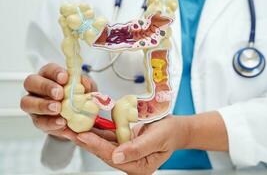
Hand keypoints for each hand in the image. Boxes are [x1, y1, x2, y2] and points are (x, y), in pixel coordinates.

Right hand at [20, 63, 96, 139]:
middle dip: (46, 87)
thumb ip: (86, 85)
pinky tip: (62, 123)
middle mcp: (37, 88)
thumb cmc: (79, 98)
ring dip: (43, 106)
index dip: (55, 72)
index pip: (48, 69)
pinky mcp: (37, 121)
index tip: (65, 78)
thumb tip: (84, 82)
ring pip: (27, 102)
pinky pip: (39, 122)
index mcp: (50, 76)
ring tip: (58, 109)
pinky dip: (51, 123)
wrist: (78, 119)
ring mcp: (34, 104)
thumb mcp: (86, 90)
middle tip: (59, 94)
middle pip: (31, 82)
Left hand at [67, 116, 188, 174]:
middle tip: (67, 130)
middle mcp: (128, 160)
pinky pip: (107, 135)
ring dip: (86, 134)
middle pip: (102, 151)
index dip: (97, 146)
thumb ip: (138, 148)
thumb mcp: (158, 138)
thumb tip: (117, 156)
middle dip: (84, 140)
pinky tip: (84, 123)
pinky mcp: (123, 141)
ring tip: (69, 126)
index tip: (82, 135)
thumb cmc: (171, 133)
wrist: (176, 128)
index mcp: (138, 166)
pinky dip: (95, 129)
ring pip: (102, 143)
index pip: (113, 156)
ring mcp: (125, 151)